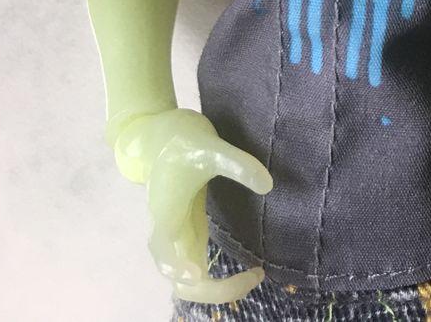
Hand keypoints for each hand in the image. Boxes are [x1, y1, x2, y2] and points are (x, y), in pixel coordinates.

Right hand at [113, 108, 273, 303]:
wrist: (162, 140)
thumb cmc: (183, 142)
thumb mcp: (211, 146)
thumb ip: (238, 163)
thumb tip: (268, 186)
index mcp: (165, 212)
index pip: (164, 250)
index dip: (178, 267)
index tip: (200, 273)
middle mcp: (167, 234)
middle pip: (178, 283)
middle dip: (213, 290)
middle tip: (254, 275)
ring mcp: (176, 240)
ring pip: (186, 285)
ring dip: (216, 290)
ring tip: (255, 275)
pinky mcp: (187, 237)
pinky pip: (197, 273)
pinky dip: (217, 281)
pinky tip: (246, 271)